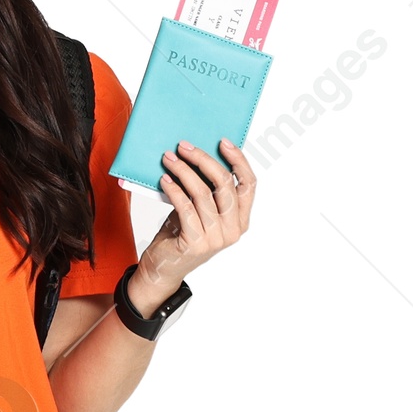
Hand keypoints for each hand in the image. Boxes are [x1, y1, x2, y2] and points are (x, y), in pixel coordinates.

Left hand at [131, 136, 255, 312]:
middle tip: (184, 146)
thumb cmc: (181, 235)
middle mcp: (233, 230)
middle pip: (224, 184)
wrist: (163, 269)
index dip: (238, 160)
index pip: (249, 184)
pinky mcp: (196, 243)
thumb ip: (208, 191)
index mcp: (241, 220)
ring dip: (183, 171)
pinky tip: (164, 179)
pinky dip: (174, 189)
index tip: (223, 142)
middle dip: (203, 159)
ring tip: (169, 159)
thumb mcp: (200, 210)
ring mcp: (216, 238)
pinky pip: (185, 206)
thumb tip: (200, 154)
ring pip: (202, 193)